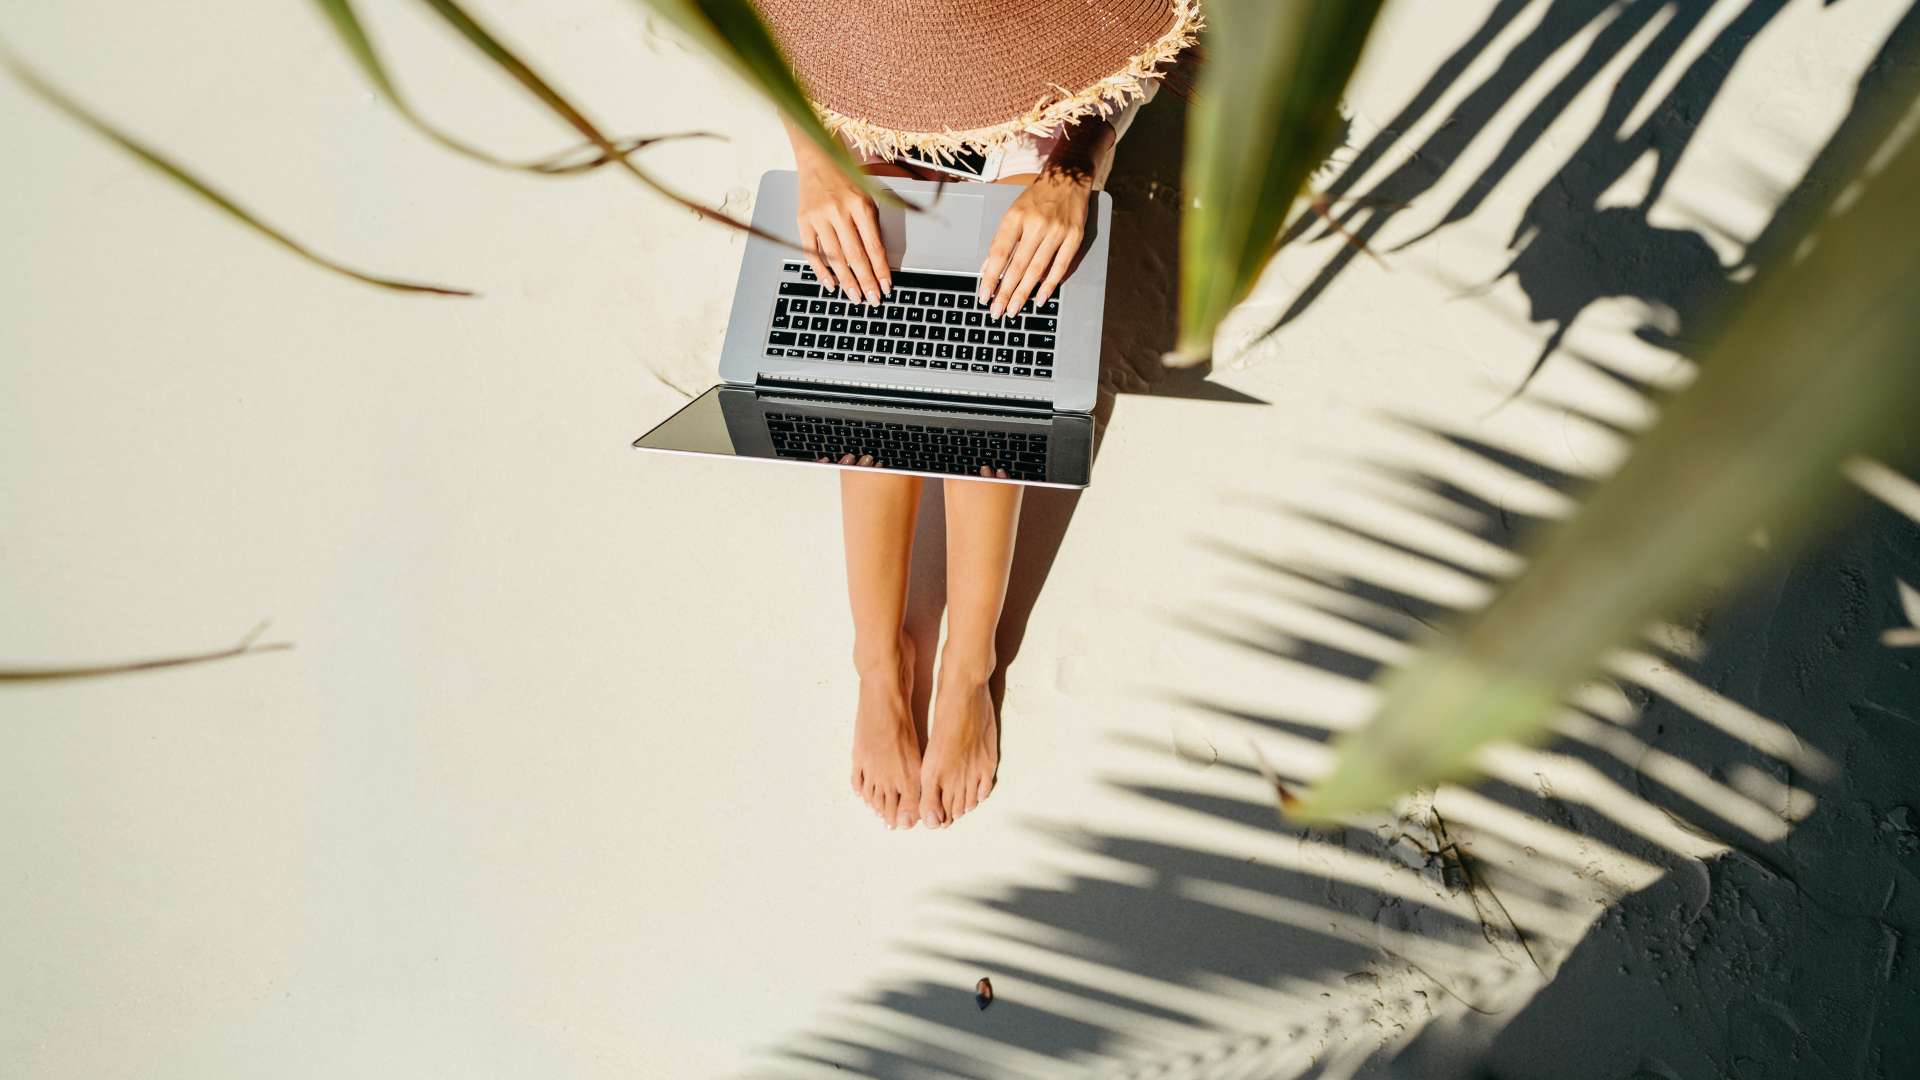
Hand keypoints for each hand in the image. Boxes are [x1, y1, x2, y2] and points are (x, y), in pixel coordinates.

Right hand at [795, 160, 891, 303]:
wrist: (817, 158)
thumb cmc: (846, 179)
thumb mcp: (868, 197)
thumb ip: (872, 226)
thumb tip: (878, 261)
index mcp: (860, 205)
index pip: (874, 247)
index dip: (880, 271)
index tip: (886, 288)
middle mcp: (839, 212)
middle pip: (855, 256)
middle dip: (865, 281)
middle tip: (872, 300)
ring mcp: (819, 217)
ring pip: (835, 257)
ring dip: (846, 281)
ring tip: (854, 296)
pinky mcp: (803, 221)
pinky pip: (812, 252)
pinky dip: (821, 270)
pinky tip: (830, 284)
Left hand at [977, 167, 1091, 317]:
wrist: (1068, 178)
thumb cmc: (1037, 198)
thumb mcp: (1013, 213)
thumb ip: (1002, 240)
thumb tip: (987, 269)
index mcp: (1016, 217)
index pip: (999, 253)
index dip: (990, 277)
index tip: (983, 296)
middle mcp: (1036, 224)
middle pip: (1017, 265)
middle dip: (1005, 292)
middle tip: (997, 312)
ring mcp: (1057, 231)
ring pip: (1037, 269)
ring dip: (1024, 293)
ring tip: (1014, 310)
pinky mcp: (1074, 236)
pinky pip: (1060, 266)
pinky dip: (1050, 285)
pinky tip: (1040, 299)